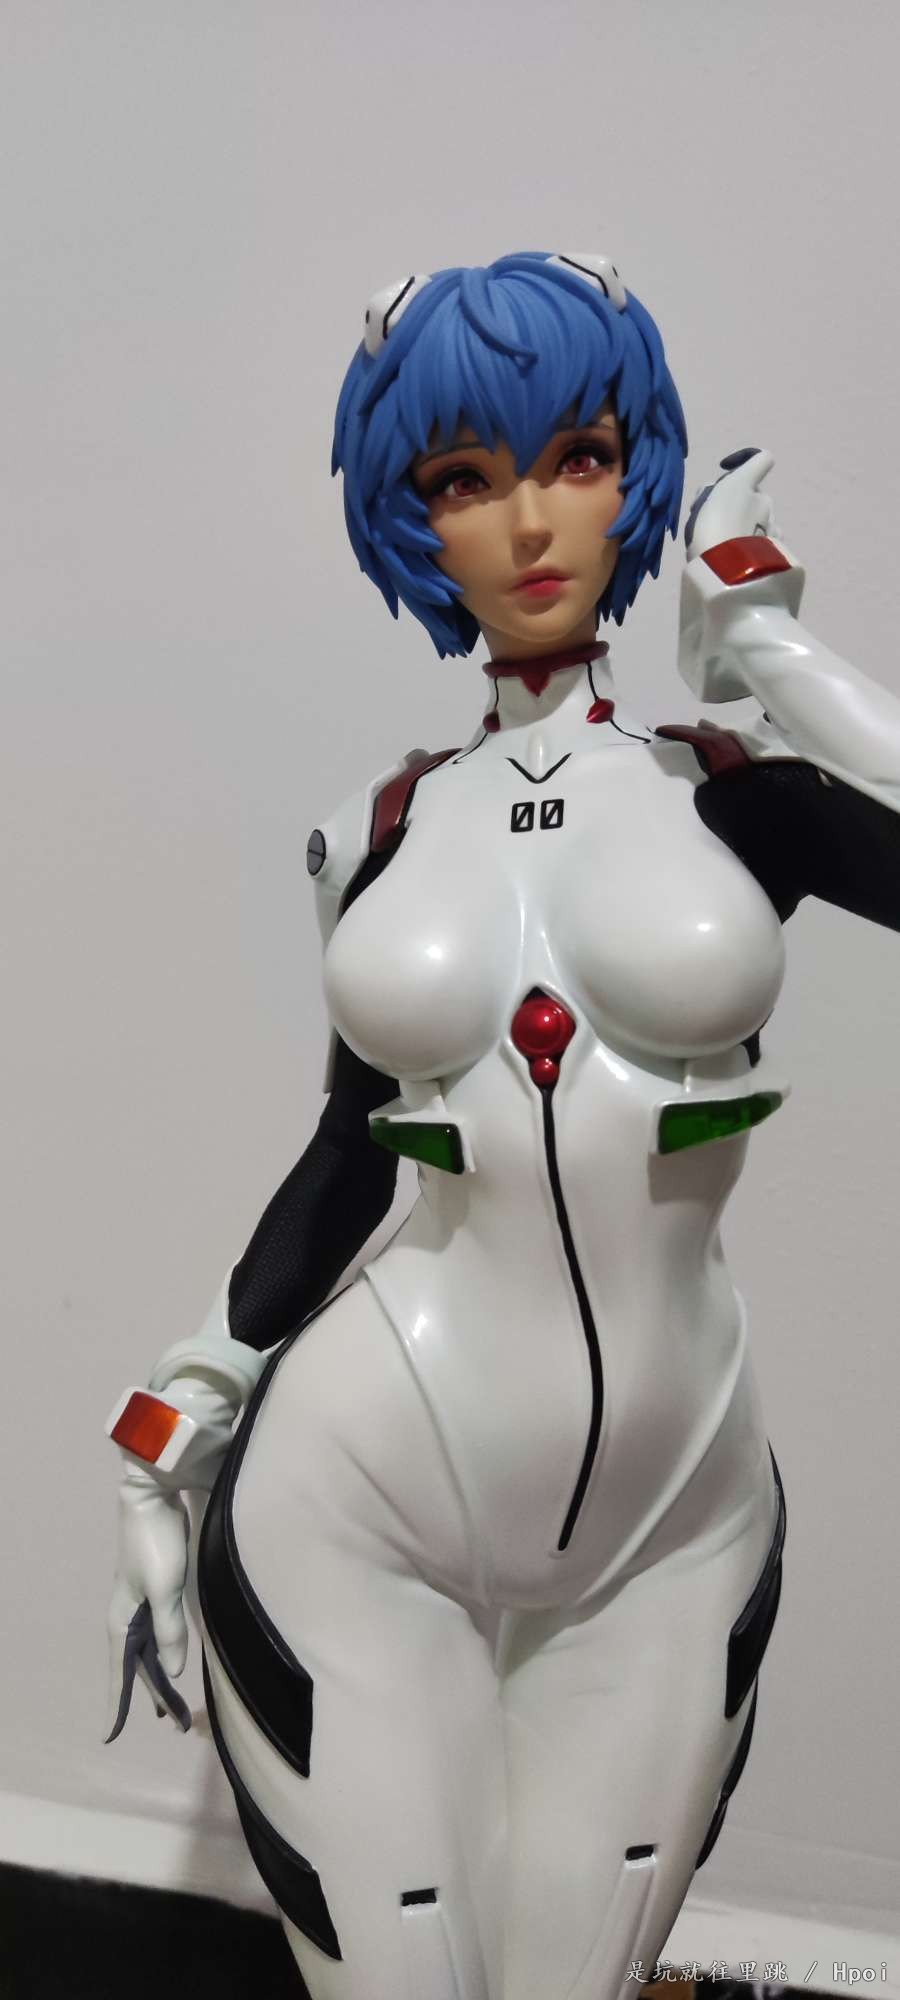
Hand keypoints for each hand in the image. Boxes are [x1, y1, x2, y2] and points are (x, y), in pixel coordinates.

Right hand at [105, 1461, 192, 1740]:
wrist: (151, 1497)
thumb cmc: (156, 1542)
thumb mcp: (166, 1588)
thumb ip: (170, 1630)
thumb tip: (173, 1671)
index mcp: (123, 1621)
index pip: (121, 1674)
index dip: (117, 1706)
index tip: (109, 1737)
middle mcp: (128, 1617)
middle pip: (140, 1667)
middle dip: (156, 1696)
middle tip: (178, 1725)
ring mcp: (141, 1604)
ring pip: (151, 1652)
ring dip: (162, 1678)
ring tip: (175, 1707)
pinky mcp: (156, 1590)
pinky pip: (159, 1633)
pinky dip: (166, 1653)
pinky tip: (172, 1661)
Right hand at [684, 447, 777, 562]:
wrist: (728, 570)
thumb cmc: (711, 530)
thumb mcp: (702, 504)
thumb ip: (710, 492)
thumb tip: (716, 494)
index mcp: (746, 484)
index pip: (762, 458)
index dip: (745, 459)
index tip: (726, 472)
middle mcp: (764, 500)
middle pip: (753, 493)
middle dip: (737, 502)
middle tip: (716, 521)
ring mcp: (772, 525)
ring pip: (759, 517)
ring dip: (746, 523)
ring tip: (728, 544)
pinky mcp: (775, 549)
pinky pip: (765, 538)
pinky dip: (755, 542)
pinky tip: (741, 555)